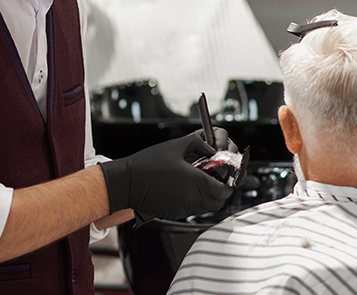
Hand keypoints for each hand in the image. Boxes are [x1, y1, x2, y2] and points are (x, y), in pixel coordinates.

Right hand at [100, 129, 234, 219]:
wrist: (127, 182)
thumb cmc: (148, 164)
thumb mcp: (177, 145)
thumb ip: (199, 143)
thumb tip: (211, 147)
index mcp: (197, 182)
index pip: (225, 189)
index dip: (229, 181)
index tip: (225, 172)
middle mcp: (193, 198)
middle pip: (219, 201)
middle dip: (221, 189)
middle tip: (214, 176)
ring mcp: (184, 208)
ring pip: (206, 206)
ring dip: (208, 195)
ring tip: (199, 179)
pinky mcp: (175, 213)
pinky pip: (192, 209)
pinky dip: (195, 200)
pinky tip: (185, 187)